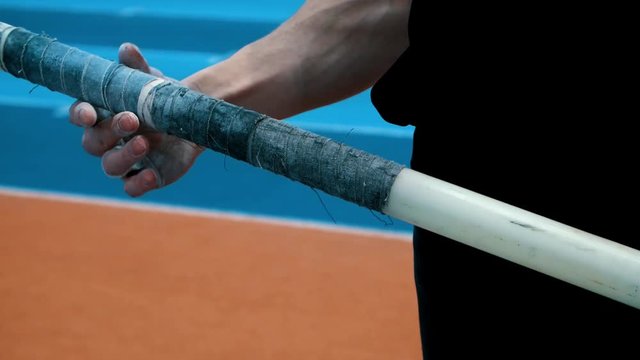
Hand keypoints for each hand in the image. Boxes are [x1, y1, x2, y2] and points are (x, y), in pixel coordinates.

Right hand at [69, 43, 203, 196]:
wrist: (192, 120)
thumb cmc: (161, 98)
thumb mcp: (151, 81)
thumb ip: (137, 68)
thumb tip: (127, 49)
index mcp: (102, 114)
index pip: (80, 116)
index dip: (80, 115)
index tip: (89, 112)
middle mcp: (108, 140)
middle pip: (93, 143)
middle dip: (109, 132)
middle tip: (132, 119)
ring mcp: (125, 161)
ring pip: (110, 166)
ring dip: (123, 156)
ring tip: (144, 143)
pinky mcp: (143, 177)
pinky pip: (132, 188)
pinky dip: (138, 184)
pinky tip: (151, 175)